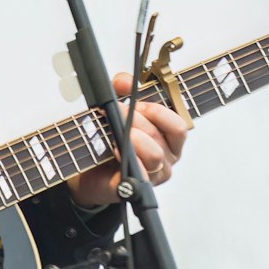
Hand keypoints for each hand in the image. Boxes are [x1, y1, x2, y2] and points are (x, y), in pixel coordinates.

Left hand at [68, 71, 187, 207]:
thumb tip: (123, 81)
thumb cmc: (110, 140)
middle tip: (116, 111)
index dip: (157, 110)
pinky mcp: (135, 187)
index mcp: (168, 139)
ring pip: (154, 155)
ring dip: (133, 138)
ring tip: (114, 132)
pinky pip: (141, 177)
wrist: (90, 171)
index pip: (178, 125)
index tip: (137, 104)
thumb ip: (122, 89)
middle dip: (137, 120)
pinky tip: (116, 151)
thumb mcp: (118, 108)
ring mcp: (153, 175)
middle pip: (160, 136)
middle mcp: (166, 158)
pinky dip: (130, 162)